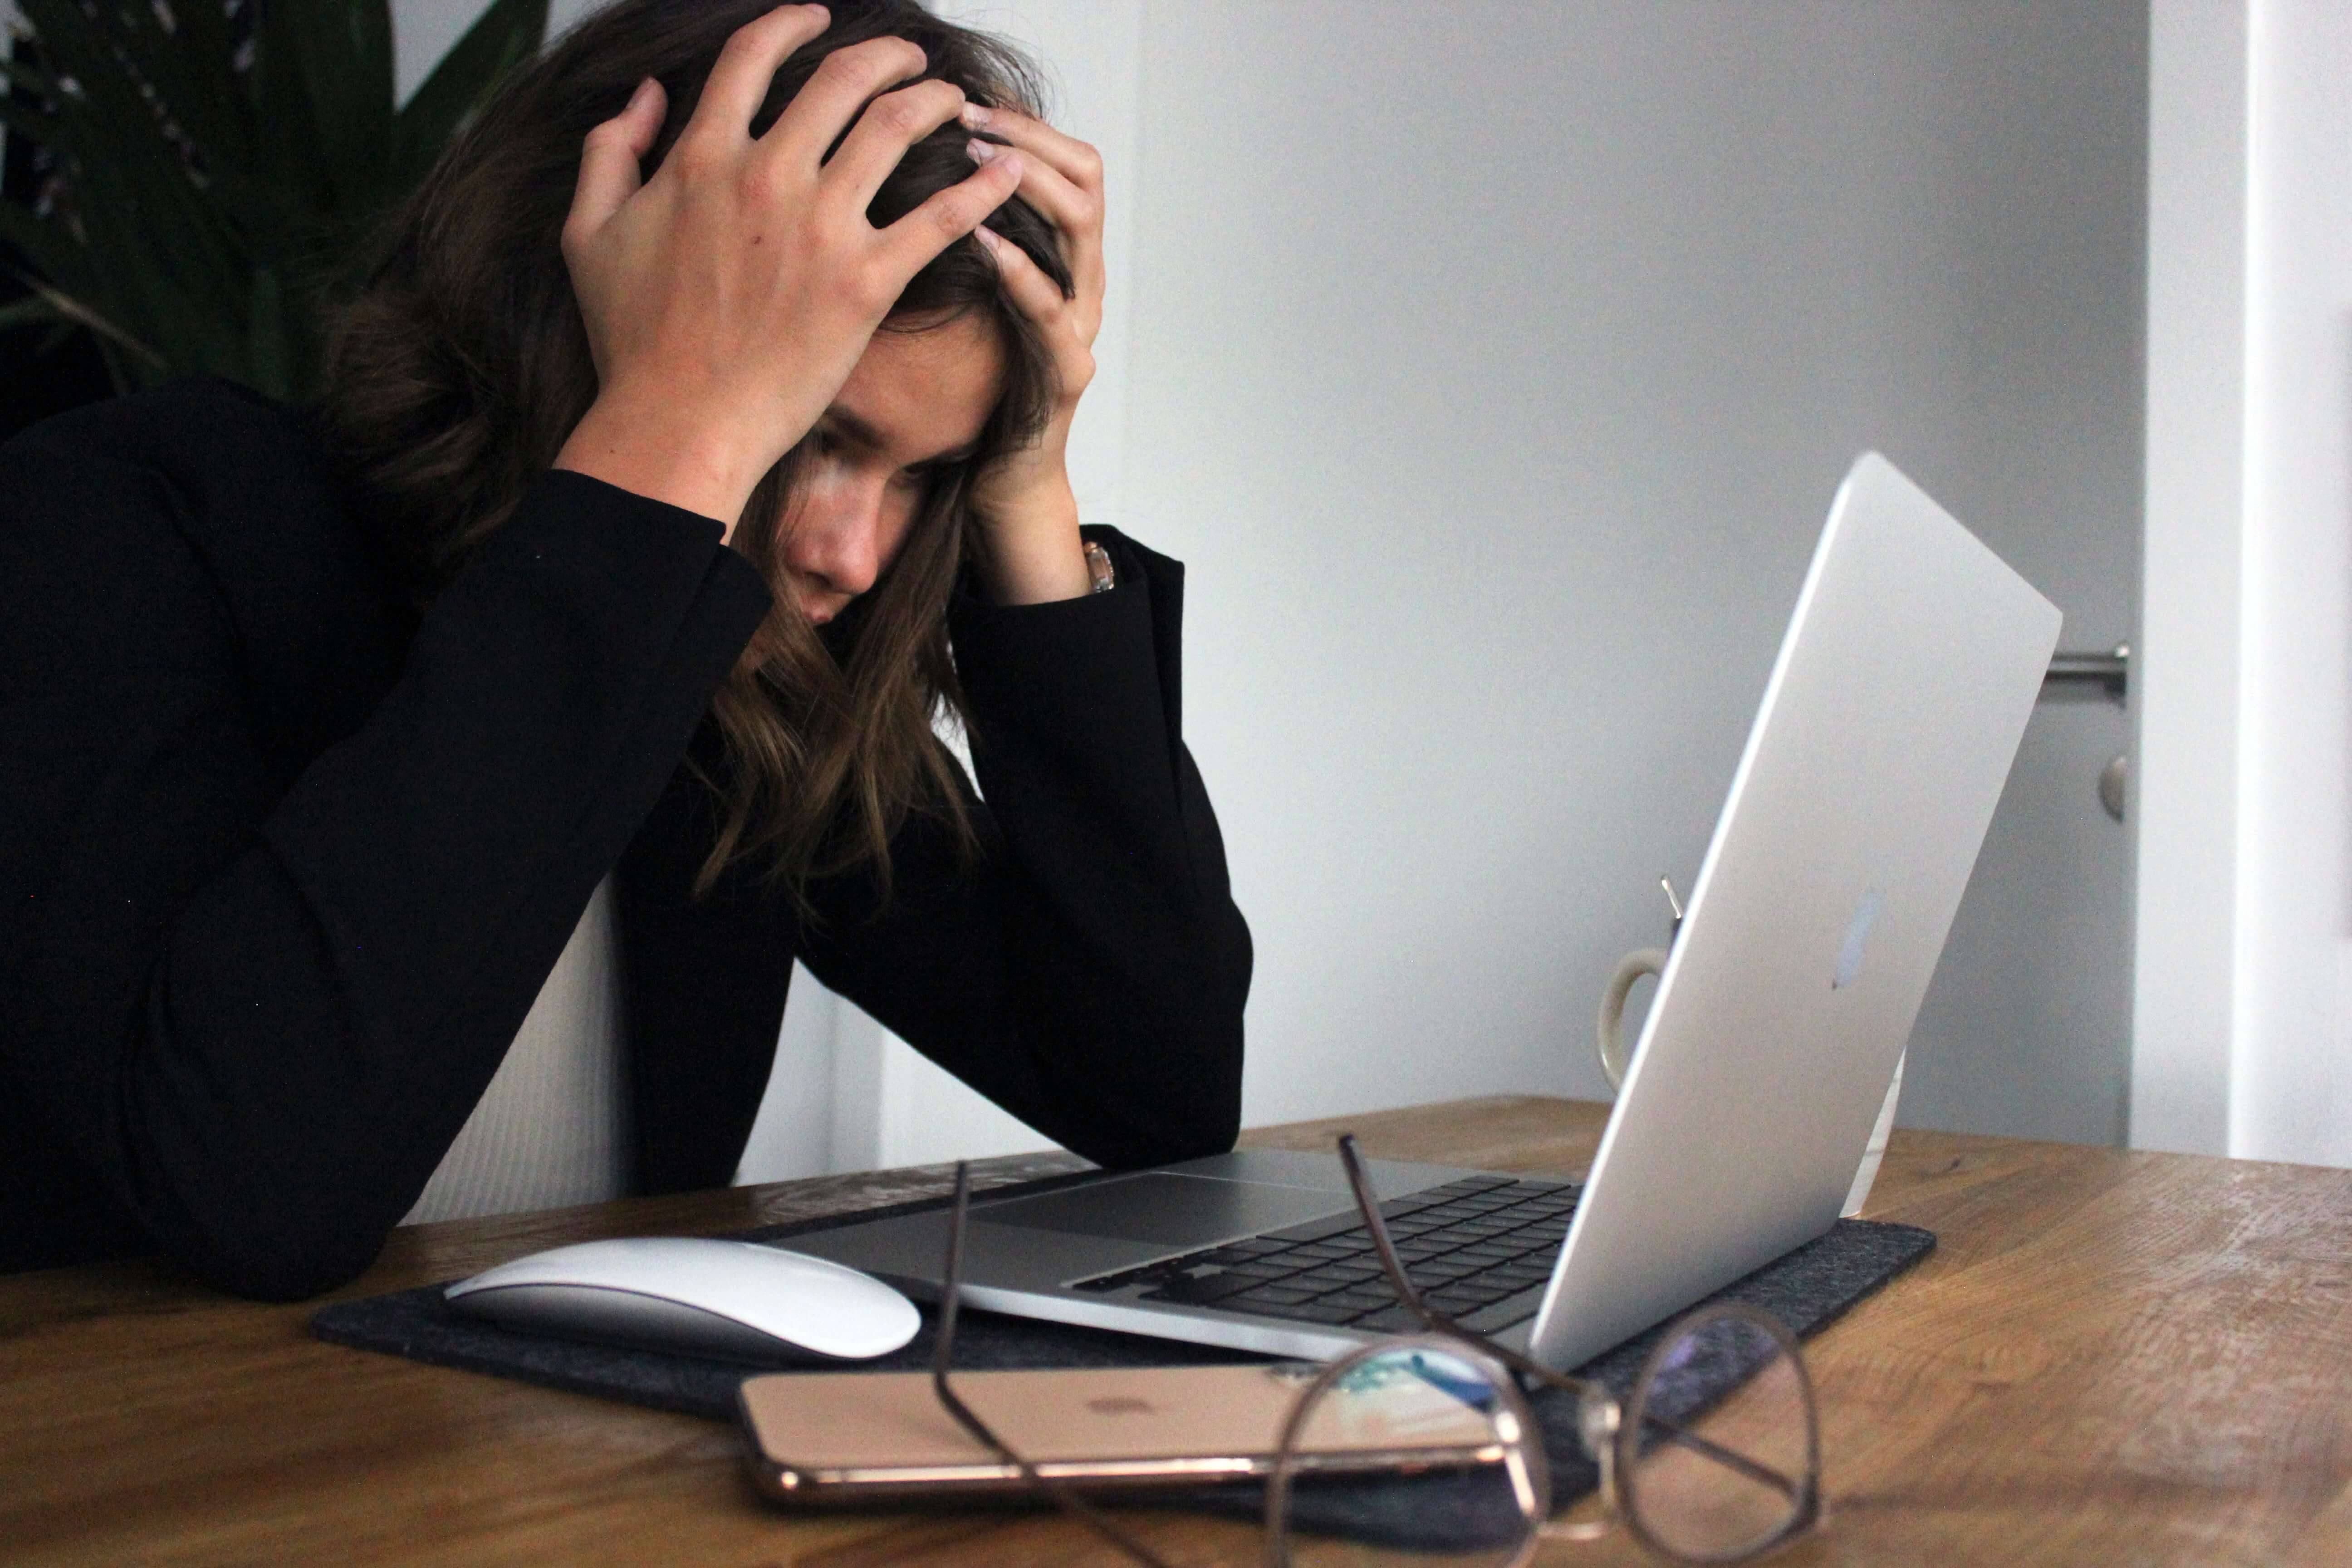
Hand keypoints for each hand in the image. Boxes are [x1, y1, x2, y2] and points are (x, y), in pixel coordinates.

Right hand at [552, 5, 1024, 537]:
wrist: (678, 422)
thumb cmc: (632, 340)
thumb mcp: (588, 233)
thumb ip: (611, 150)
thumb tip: (646, 95)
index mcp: (701, 157)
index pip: (754, 56)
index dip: (792, 24)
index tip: (819, 19)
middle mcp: (766, 175)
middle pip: (842, 78)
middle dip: (886, 55)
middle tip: (910, 59)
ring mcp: (821, 227)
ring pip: (896, 128)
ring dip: (935, 101)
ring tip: (956, 100)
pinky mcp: (866, 283)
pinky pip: (941, 218)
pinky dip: (982, 187)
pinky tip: (1008, 169)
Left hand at [960, 103, 1105, 603]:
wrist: (997, 479)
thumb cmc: (972, 386)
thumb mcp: (961, 296)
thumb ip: (953, 239)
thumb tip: (900, 169)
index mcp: (1059, 257)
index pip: (1066, 161)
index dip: (1024, 122)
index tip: (968, 97)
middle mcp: (1081, 281)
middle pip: (1084, 177)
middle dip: (1026, 137)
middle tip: (968, 116)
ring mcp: (1081, 324)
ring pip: (1081, 229)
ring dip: (1027, 184)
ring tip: (974, 161)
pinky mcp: (1067, 372)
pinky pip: (1053, 311)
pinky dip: (1020, 270)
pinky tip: (983, 241)